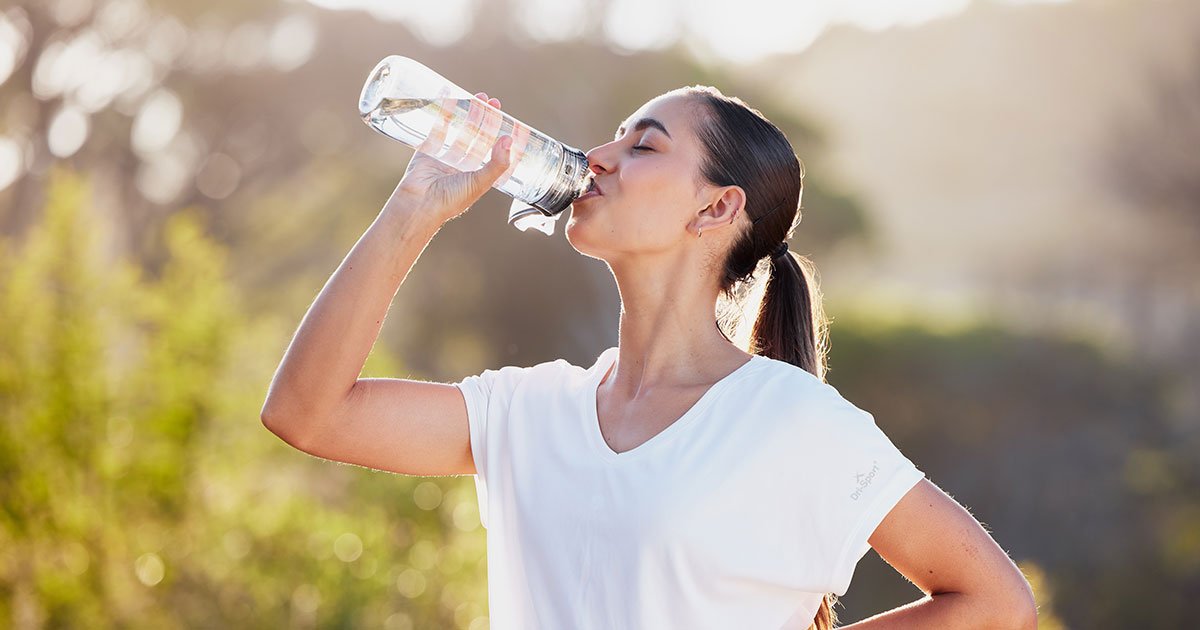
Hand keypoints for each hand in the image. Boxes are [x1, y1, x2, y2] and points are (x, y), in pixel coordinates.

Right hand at [390, 92, 511, 222]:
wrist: (419, 204)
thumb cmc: (451, 199)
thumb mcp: (480, 182)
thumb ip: (497, 163)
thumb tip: (509, 140)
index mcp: (478, 175)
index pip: (494, 151)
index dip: (503, 136)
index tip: (512, 121)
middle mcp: (463, 165)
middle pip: (478, 136)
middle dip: (486, 119)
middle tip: (493, 102)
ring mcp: (445, 156)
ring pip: (460, 130)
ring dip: (469, 113)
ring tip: (478, 97)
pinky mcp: (428, 149)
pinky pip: (438, 127)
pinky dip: (444, 112)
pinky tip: (450, 97)